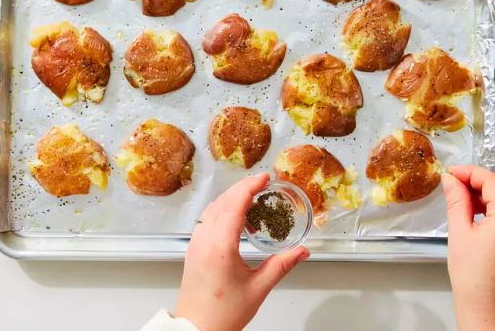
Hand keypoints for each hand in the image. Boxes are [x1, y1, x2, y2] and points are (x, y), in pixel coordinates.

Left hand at [175, 173, 308, 330]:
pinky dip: (222, 208)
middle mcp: (204, 241)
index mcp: (220, 248)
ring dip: (231, 196)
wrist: (197, 329)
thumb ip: (281, 265)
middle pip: (223, 201)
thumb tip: (301, 252)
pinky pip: (206, 218)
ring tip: (251, 195)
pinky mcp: (193, 248)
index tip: (264, 178)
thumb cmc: (222, 314)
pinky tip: (235, 214)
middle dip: (243, 187)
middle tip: (262, 182)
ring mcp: (195, 243)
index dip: (250, 187)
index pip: (234, 205)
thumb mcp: (258, 288)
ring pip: (212, 207)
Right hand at [442, 165, 494, 330]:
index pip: (491, 180)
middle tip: (454, 183)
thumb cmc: (473, 280)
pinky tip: (479, 212)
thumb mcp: (459, 234)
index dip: (469, 172)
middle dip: (479, 181)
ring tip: (464, 199)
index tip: (451, 173)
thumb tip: (451, 180)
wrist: (489, 311)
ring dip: (488, 193)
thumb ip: (457, 201)